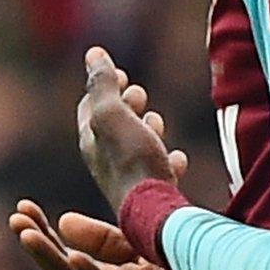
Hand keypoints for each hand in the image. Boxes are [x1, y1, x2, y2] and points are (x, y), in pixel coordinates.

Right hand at [10, 199, 219, 269]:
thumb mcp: (149, 245)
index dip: (44, 235)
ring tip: (29, 236)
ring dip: (53, 262)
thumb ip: (109, 238)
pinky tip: (74, 259)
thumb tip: (64, 222)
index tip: (21, 208)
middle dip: (39, 249)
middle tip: (15, 221)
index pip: (69, 258)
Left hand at [76, 47, 184, 214]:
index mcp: (91, 141)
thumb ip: (103, 85)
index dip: (103, 86)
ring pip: (136, 148)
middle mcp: (105, 162)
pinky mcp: (152, 195)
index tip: (120, 72)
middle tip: (137, 92)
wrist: (156, 216)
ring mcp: (129, 179)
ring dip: (145, 130)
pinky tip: (178, 158)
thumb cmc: (133, 163)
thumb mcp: (114, 116)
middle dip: (125, 105)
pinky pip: (159, 172)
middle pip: (112, 127)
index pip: (90, 107)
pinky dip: (166, 159)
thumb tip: (93, 52)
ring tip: (155, 120)